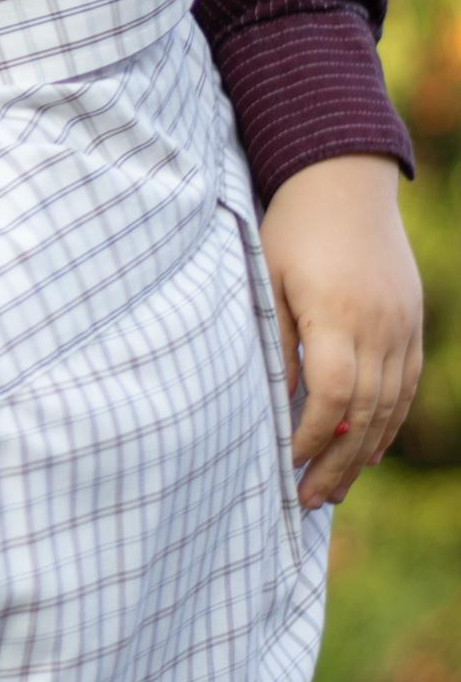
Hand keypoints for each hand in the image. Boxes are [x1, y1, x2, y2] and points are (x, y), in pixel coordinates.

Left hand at [259, 155, 421, 508]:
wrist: (346, 181)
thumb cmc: (293, 227)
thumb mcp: (270, 276)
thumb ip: (277, 338)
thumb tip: (277, 400)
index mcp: (338, 314)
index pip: (331, 394)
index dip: (311, 436)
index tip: (285, 463)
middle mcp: (379, 326)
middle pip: (364, 411)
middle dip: (336, 461)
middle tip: (308, 501)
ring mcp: (402, 325)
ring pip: (390, 405)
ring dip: (364, 452)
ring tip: (336, 489)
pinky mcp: (411, 322)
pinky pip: (407, 384)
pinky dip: (390, 422)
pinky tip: (371, 450)